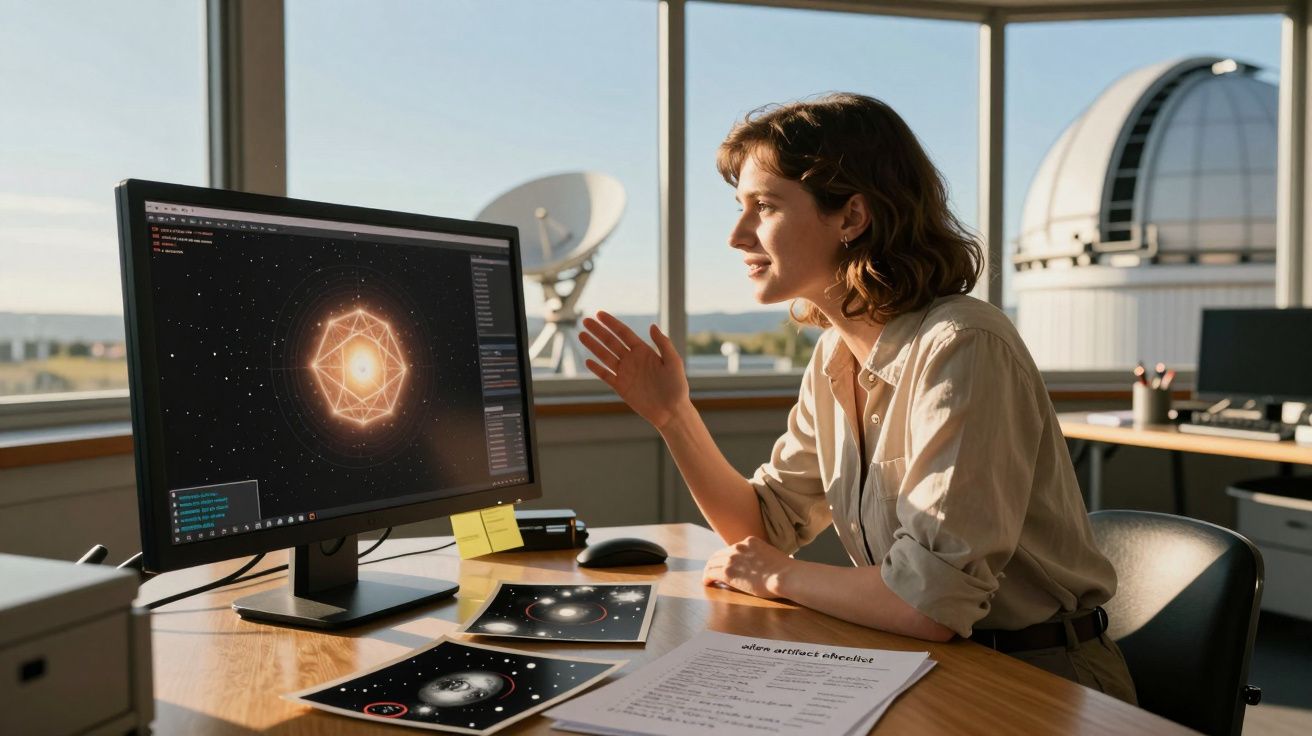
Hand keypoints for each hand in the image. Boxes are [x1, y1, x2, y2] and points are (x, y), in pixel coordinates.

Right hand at [579, 311, 688, 429]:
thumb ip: (663, 344)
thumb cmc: (677, 386)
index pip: (624, 333)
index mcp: (644, 351)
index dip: (611, 323)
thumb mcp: (673, 362)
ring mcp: (625, 373)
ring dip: (593, 346)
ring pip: (605, 356)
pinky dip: (597, 369)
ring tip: (581, 335)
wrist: (672, 411)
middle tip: (585, 321)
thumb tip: (652, 325)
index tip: (599, 314)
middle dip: (598, 331)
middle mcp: (632, 360)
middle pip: (611, 342)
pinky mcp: (621, 388)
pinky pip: (606, 376)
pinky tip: (588, 361)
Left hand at [702, 536, 795, 599]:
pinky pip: (711, 573)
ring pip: (712, 563)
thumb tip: (773, 565)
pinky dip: (707, 578)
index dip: (727, 557)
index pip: (733, 548)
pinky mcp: (728, 572)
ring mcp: (732, 558)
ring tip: (708, 578)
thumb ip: (768, 558)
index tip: (726, 564)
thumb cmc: (787, 571)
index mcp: (750, 542)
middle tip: (712, 571)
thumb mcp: (776, 557)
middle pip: (720, 554)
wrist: (785, 576)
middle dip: (715, 562)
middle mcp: (739, 547)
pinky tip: (707, 583)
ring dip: (709, 570)